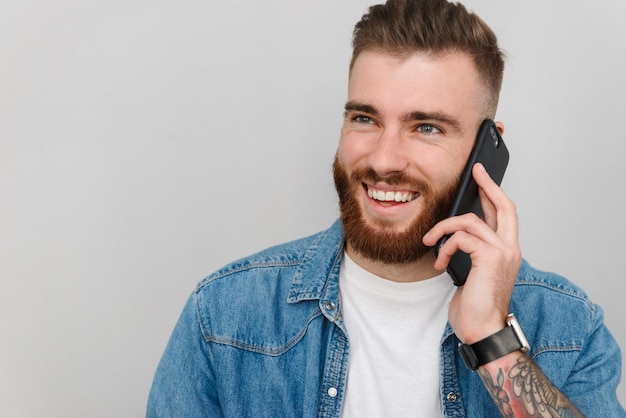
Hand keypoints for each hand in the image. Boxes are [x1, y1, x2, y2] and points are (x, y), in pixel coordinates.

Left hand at [423, 163, 521, 343]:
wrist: (483, 329)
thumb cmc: (475, 305)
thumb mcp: (473, 271)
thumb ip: (471, 250)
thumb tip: (456, 232)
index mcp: (507, 251)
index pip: (505, 214)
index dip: (494, 193)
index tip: (482, 177)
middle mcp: (510, 248)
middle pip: (504, 205)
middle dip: (487, 185)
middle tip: (475, 171)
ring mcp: (503, 251)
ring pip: (470, 221)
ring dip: (443, 230)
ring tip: (431, 243)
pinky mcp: (490, 257)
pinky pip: (461, 237)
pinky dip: (445, 247)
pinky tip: (439, 262)